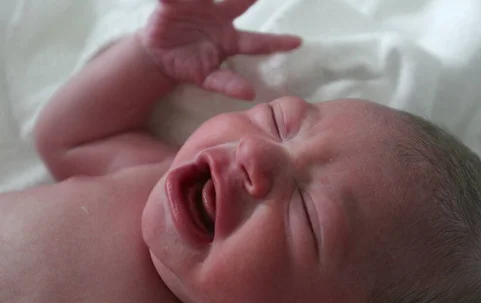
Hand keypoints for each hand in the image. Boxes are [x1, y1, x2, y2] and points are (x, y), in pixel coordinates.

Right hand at [140, 0, 301, 99]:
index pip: (258, 42)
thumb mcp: (208, 78)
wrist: (159, 58)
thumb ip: (228, 84)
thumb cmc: (189, 66)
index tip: (299, 42)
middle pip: (240, 4)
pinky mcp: (176, 4)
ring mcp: (201, 9)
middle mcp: (220, 19)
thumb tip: (249, 93)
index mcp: (230, 40)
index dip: (277, 42)